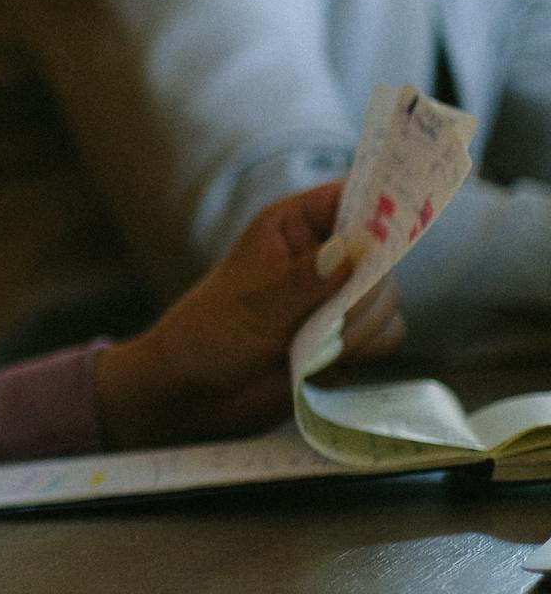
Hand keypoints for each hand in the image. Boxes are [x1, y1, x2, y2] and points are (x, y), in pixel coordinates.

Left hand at [95, 181, 407, 449]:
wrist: (191, 396)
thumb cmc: (207, 337)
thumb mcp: (255, 305)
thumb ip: (309, 278)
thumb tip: (362, 245)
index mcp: (293, 226)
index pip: (355, 196)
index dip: (387, 205)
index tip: (402, 227)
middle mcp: (321, 255)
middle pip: (384, 257)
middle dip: (365, 295)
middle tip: (331, 321)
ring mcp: (336, 296)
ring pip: (388, 301)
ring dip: (361, 331)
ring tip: (313, 351)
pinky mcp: (346, 335)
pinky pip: (385, 336)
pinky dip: (361, 354)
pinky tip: (317, 368)